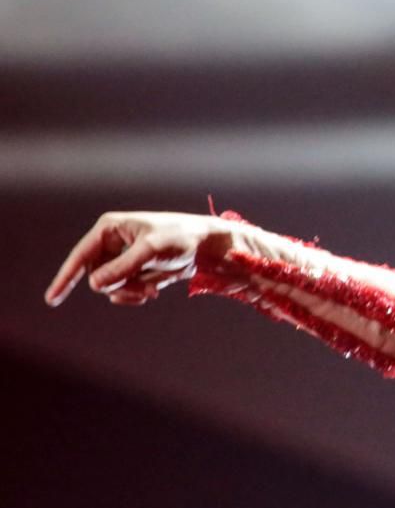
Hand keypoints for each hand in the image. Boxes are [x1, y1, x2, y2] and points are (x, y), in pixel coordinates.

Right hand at [44, 211, 230, 306]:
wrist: (207, 245)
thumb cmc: (180, 238)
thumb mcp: (151, 251)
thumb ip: (123, 268)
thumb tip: (95, 284)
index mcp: (110, 228)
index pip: (81, 256)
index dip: (66, 278)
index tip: (52, 299)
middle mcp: (113, 242)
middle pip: (98, 276)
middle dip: (119, 286)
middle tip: (143, 289)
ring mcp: (123, 257)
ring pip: (113, 286)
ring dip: (132, 291)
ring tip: (153, 288)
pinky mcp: (135, 269)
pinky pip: (126, 290)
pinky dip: (139, 293)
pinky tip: (155, 290)